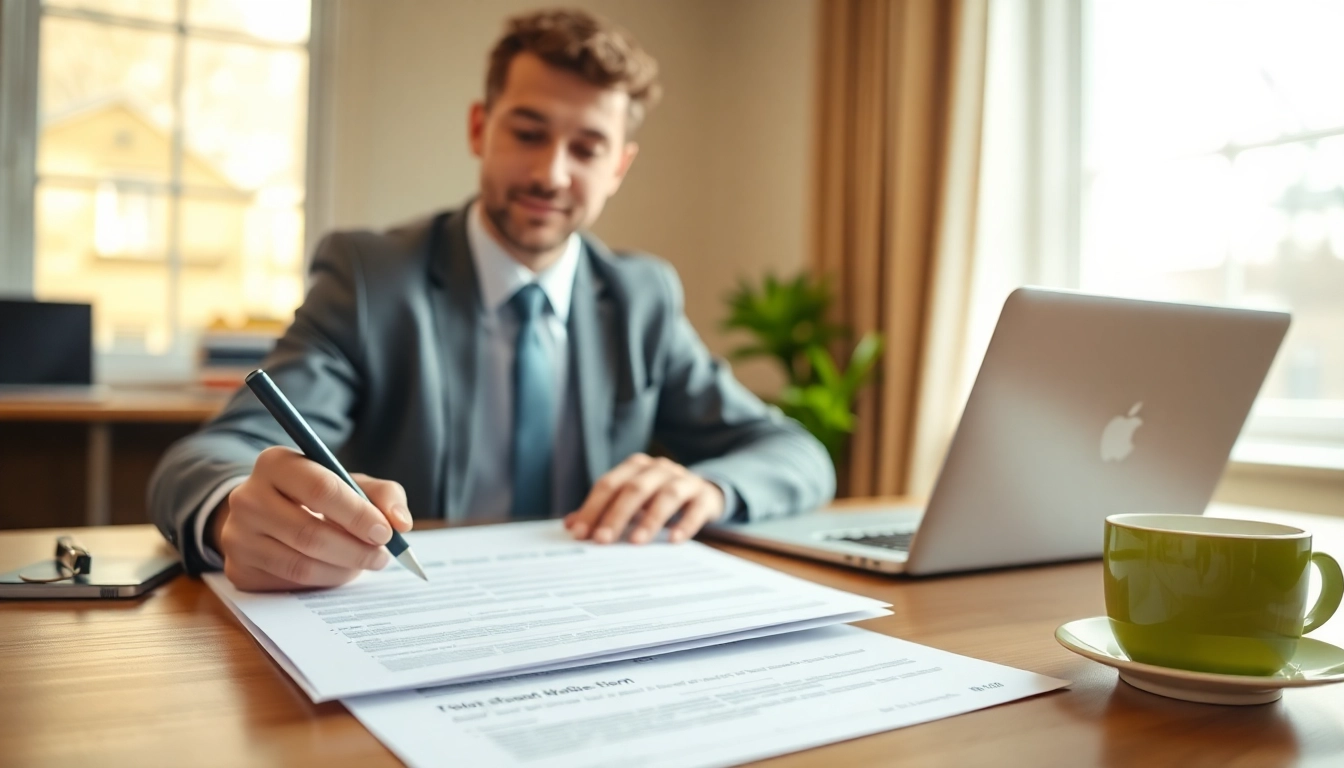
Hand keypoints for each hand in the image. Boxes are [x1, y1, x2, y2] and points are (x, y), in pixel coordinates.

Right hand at [211, 447, 413, 590]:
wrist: (267, 513)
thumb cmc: (317, 494)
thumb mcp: (350, 483)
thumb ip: (383, 495)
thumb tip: (401, 522)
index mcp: (275, 463)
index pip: (320, 489)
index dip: (358, 514)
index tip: (386, 532)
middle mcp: (247, 497)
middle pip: (309, 533)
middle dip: (355, 549)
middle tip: (382, 556)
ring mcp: (237, 536)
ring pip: (300, 564)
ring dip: (343, 569)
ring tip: (365, 563)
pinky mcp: (238, 569)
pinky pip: (288, 584)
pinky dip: (322, 581)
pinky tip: (337, 571)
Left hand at [564, 453, 724, 544]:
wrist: (702, 494)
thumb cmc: (656, 499)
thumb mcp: (629, 502)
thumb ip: (601, 510)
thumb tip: (570, 525)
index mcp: (635, 467)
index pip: (608, 484)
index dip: (592, 508)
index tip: (579, 533)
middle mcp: (659, 468)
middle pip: (634, 488)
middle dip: (616, 515)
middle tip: (602, 541)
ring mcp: (684, 480)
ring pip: (666, 495)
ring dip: (649, 519)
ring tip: (635, 543)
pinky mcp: (705, 496)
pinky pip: (695, 508)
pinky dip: (685, 524)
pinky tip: (673, 540)